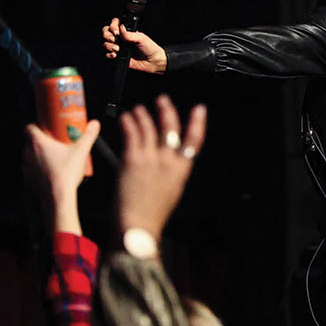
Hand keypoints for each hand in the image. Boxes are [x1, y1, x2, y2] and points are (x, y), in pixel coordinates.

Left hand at [24, 120, 100, 234]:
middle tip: (54, 143)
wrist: (58, 197)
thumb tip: (95, 124)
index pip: (29, 127)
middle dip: (41, 141)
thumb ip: (89, 135)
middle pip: (30, 141)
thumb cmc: (66, 173)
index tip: (45, 127)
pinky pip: (31, 170)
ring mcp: (26, 167)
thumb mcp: (81, 151)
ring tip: (53, 158)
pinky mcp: (28, 179)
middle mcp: (28, 153)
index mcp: (38, 143)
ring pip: (30, 156)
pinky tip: (49, 172)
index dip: (36, 126)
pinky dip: (38, 170)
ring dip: (38, 156)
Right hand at [103, 18, 167, 73]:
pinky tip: (116, 55)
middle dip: (108, 36)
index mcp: (126, 32)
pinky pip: (108, 54)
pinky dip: (110, 55)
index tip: (117, 32)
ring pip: (105, 44)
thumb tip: (121, 27)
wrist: (152, 62)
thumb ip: (129, 34)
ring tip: (119, 49)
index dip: (112, 27)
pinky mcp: (118, 57)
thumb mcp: (141, 38)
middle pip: (106, 33)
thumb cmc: (150, 48)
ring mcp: (119, 48)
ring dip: (111, 46)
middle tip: (115, 39)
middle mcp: (121, 39)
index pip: (113, 24)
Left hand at [118, 95, 206, 239]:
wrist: (137, 225)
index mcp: (182, 170)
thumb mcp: (172, 191)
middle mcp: (168, 161)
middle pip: (170, 128)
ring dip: (143, 115)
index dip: (198, 123)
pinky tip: (126, 118)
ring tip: (138, 109)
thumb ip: (172, 171)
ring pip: (148, 128)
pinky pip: (131, 134)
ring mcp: (150, 158)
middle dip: (166, 111)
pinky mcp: (131, 159)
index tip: (199, 110)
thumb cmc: (153, 213)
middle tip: (162, 100)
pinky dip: (129, 123)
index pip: (194, 140)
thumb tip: (170, 158)